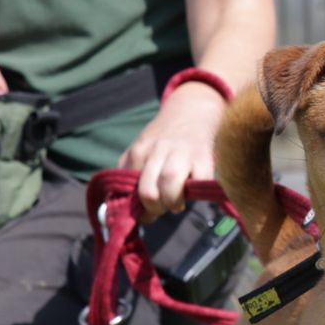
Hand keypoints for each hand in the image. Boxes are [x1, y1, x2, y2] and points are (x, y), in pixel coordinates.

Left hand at [117, 82, 225, 221]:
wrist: (192, 113)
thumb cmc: (164, 141)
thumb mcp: (141, 152)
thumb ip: (129, 174)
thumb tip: (119, 207)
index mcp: (139, 152)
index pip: (130, 190)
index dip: (139, 210)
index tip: (147, 212)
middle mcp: (158, 151)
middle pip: (148, 191)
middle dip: (155, 209)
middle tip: (163, 207)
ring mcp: (182, 153)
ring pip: (169, 184)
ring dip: (172, 203)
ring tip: (177, 203)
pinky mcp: (204, 157)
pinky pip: (199, 182)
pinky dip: (196, 193)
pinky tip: (193, 190)